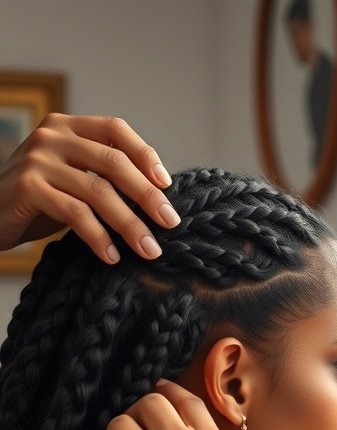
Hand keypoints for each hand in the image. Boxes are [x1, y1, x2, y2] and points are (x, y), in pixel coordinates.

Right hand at [0, 113, 179, 262]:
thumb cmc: (35, 201)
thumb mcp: (71, 179)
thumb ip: (101, 175)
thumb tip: (157, 198)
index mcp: (68, 126)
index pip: (116, 130)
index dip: (145, 155)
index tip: (167, 186)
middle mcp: (53, 136)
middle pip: (113, 162)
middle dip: (146, 195)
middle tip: (170, 223)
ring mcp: (39, 160)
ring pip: (98, 191)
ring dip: (129, 224)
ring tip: (149, 250)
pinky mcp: (27, 188)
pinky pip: (74, 213)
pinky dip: (98, 237)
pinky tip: (111, 257)